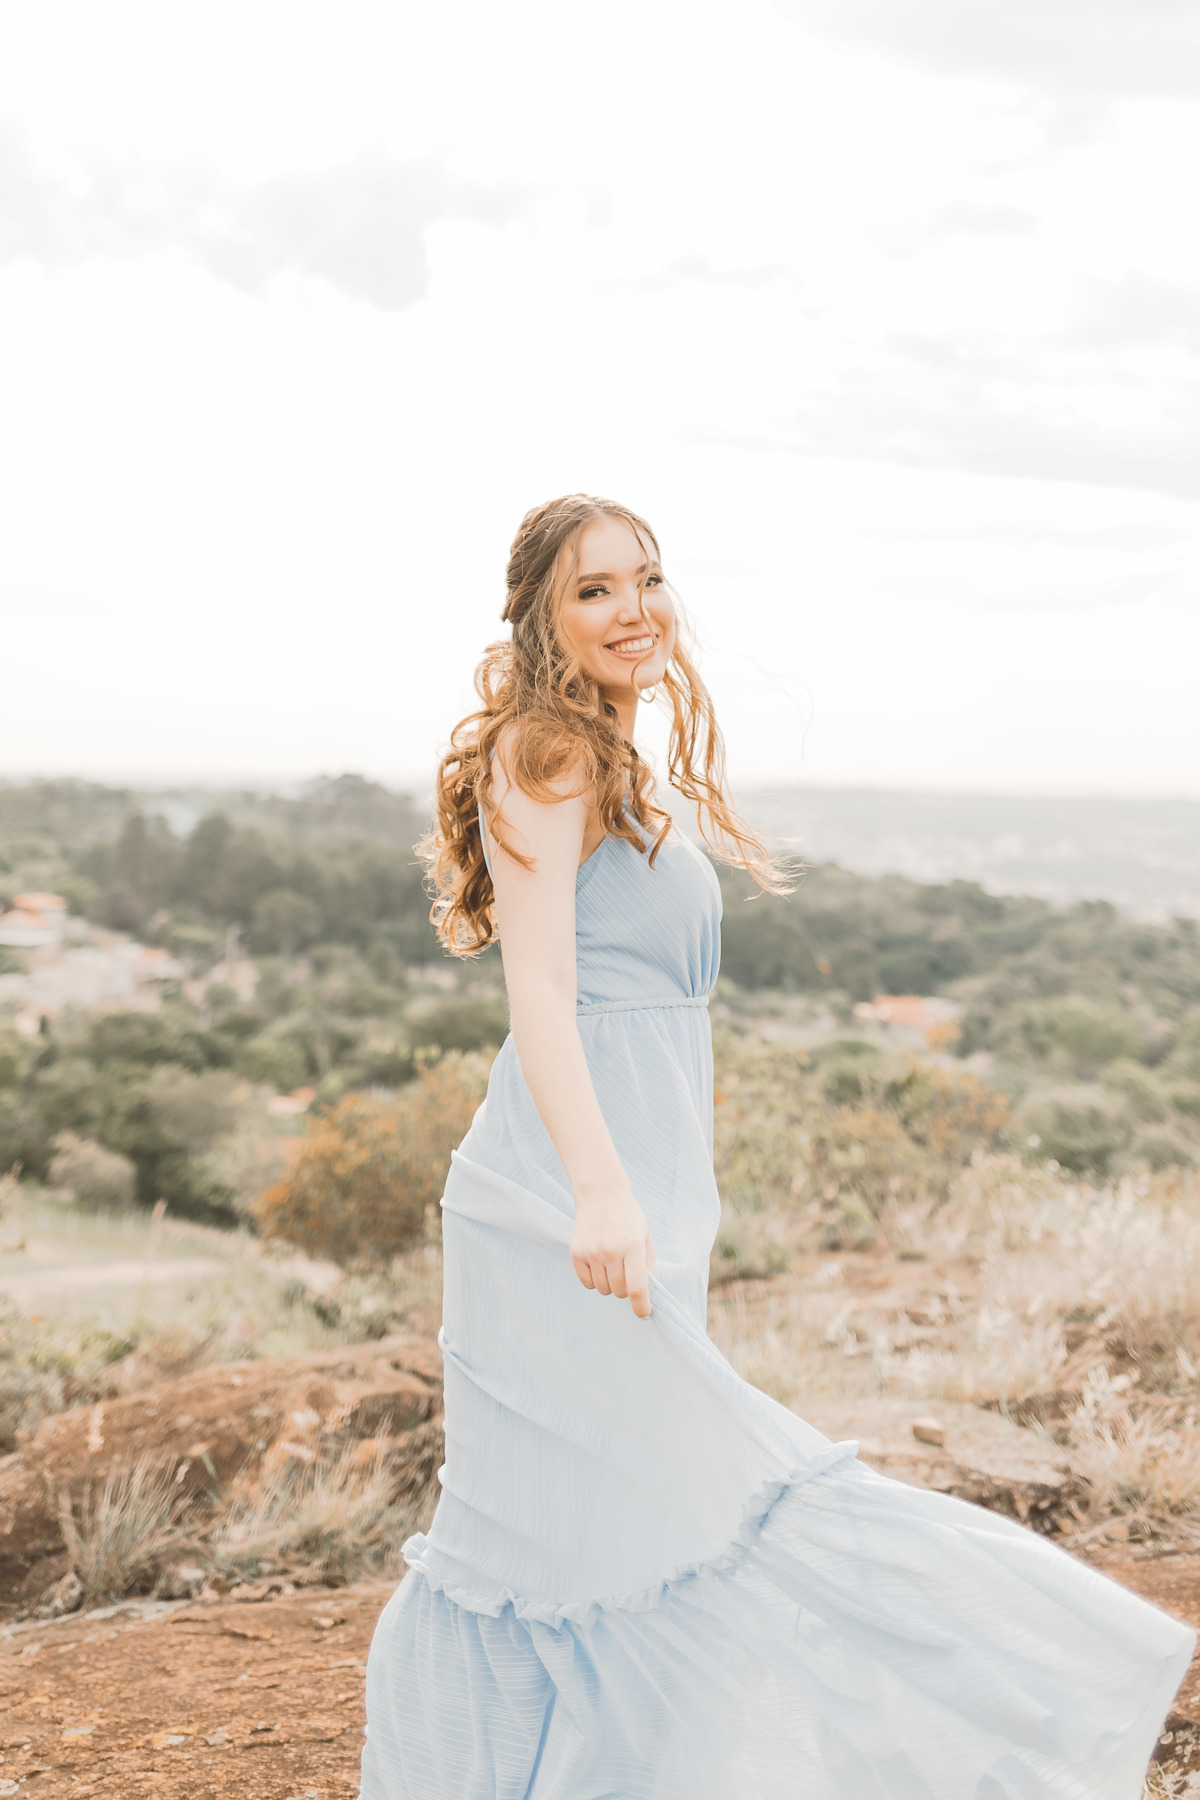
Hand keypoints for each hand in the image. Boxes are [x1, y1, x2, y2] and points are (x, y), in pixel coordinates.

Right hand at [570, 1187, 656, 1318]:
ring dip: (609, 1284)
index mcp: (633, 1247)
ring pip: (603, 1289)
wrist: (600, 1194)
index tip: (644, 1315)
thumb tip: (648, 1295)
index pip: (636, 1288)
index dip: (641, 1306)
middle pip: (619, 1291)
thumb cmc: (627, 1218)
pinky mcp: (576, 1253)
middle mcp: (611, 1251)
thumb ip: (648, 1266)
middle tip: (626, 1272)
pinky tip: (598, 1262)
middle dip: (625, 1290)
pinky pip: (586, 1283)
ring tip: (611, 1264)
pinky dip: (594, 1280)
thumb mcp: (645, 1237)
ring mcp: (592, 1252)